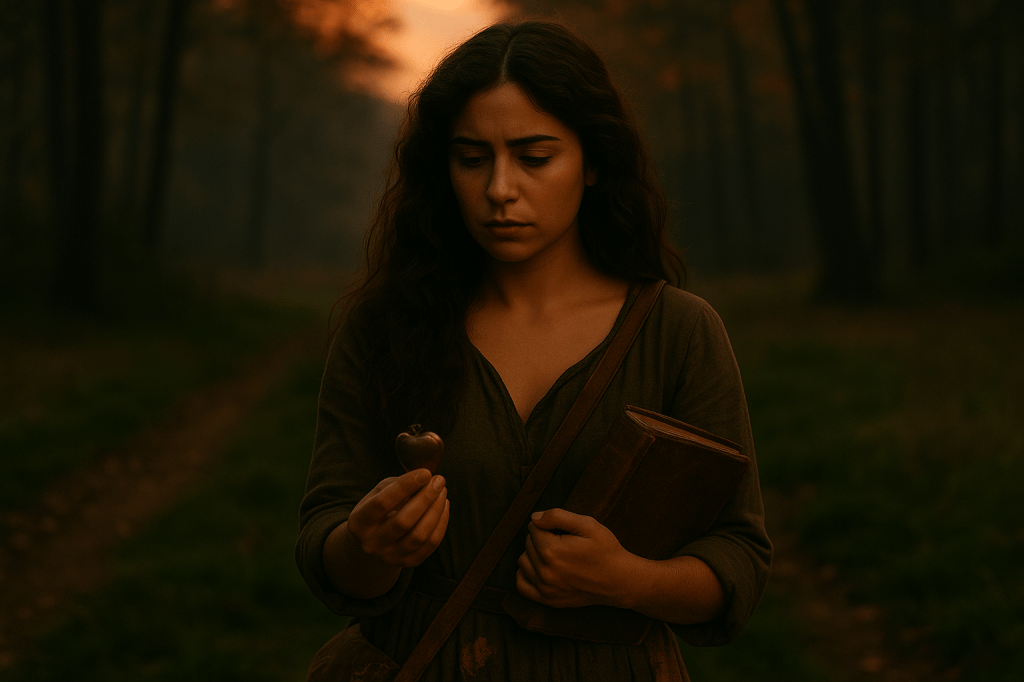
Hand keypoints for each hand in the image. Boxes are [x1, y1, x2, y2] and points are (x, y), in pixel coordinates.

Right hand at [346, 468, 449, 567]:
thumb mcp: (380, 492)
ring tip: (442, 491)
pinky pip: (431, 544)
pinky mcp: (408, 563)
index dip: (405, 486)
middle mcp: (372, 544)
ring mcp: (390, 557)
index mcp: (359, 523)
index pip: (382, 503)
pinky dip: (441, 523)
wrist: (376, 540)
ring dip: (436, 510)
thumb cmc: (379, 507)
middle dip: (425, 498)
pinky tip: (444, 506)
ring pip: (419, 535)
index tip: (425, 472)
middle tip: (439, 480)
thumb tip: (428, 479)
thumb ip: (398, 485)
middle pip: (403, 521)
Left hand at [516, 508, 642, 608]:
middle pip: (528, 543)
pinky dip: (526, 573)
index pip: (533, 527)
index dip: (548, 524)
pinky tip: (540, 567)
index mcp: (552, 551)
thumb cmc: (606, 550)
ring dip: (533, 554)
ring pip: (523, 561)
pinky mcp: (548, 600)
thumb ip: (557, 516)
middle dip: (541, 537)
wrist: (620, 581)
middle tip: (563, 541)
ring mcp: (545, 588)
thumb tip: (534, 518)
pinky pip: (521, 584)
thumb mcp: (588, 525)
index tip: (564, 530)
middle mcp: (545, 572)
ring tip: (554, 554)